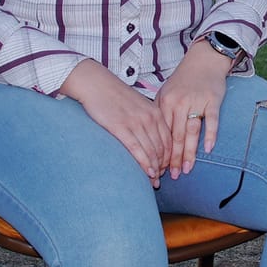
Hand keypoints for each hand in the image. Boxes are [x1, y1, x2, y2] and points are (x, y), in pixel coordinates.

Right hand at [60, 60, 168, 183]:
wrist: (96, 84)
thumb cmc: (115, 96)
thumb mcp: (138, 105)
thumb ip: (147, 119)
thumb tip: (151, 137)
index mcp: (155, 112)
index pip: (169, 140)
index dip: (170, 157)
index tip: (166, 169)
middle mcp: (149, 118)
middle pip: (162, 148)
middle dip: (163, 167)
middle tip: (160, 180)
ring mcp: (136, 123)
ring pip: (152, 151)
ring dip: (155, 169)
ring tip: (153, 181)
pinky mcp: (121, 128)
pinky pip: (137, 149)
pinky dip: (144, 163)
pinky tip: (147, 173)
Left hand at [157, 42, 228, 178]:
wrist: (204, 61)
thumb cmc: (183, 80)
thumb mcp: (166, 93)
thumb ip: (160, 113)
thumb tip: (152, 138)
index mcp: (165, 103)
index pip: (162, 133)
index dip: (160, 152)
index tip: (159, 168)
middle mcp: (179, 103)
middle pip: (175, 136)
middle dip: (173, 158)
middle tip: (171, 176)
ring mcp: (196, 102)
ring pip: (192, 132)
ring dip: (189, 152)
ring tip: (186, 169)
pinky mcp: (213, 100)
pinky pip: (212, 121)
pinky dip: (210, 135)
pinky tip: (208, 150)